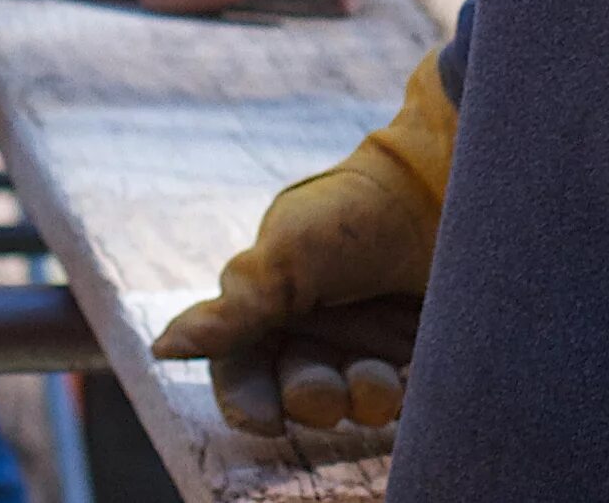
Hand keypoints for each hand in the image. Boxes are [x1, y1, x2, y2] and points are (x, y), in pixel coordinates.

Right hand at [151, 51, 454, 435]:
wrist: (446, 189)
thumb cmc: (355, 216)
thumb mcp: (284, 257)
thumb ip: (232, 311)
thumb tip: (162, 350)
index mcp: (273, 300)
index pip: (243, 368)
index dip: (248, 400)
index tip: (263, 421)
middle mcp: (318, 325)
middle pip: (296, 392)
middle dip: (307, 399)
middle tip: (325, 391)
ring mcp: (371, 342)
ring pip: (350, 403)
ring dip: (357, 400)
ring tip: (377, 379)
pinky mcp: (422, 354)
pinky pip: (402, 402)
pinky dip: (398, 401)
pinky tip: (405, 380)